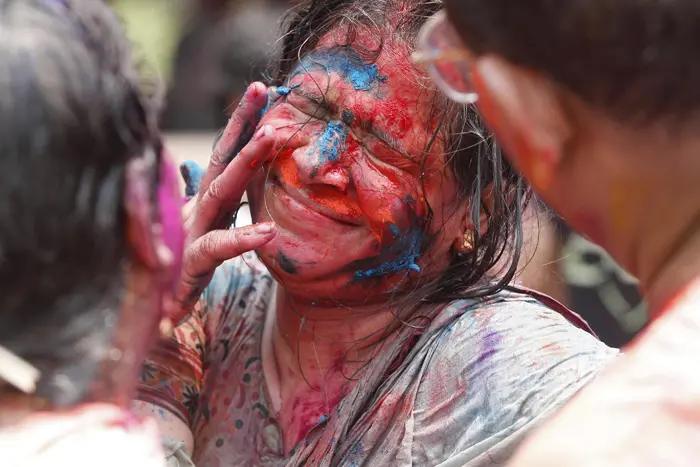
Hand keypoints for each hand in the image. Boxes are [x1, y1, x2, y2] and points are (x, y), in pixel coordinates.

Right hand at [170, 82, 276, 322]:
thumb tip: (217, 173)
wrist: (155, 312)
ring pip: (221, 192)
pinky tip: (269, 232)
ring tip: (272, 136)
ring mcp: (194, 232)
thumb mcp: (207, 232)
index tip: (261, 90)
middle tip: (261, 89)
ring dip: (246, 162)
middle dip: (242, 123)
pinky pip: (218, 248)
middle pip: (222, 159)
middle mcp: (199, 209)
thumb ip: (217, 203)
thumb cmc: (183, 268)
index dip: (241, 123)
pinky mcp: (193, 264)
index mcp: (206, 201)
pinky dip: (241, 239)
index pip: (225, 155)